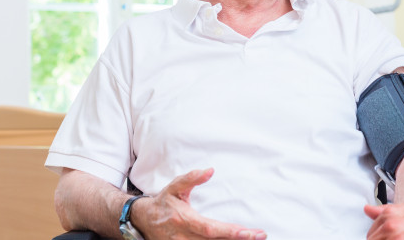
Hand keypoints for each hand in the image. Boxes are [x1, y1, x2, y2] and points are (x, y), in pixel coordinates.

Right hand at [138, 168, 266, 239]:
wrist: (143, 221)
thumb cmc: (164, 202)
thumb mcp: (175, 187)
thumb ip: (192, 178)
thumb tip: (210, 170)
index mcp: (184, 220)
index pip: (211, 229)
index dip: (230, 232)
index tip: (249, 232)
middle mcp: (184, 238)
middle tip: (260, 236)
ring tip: (254, 239)